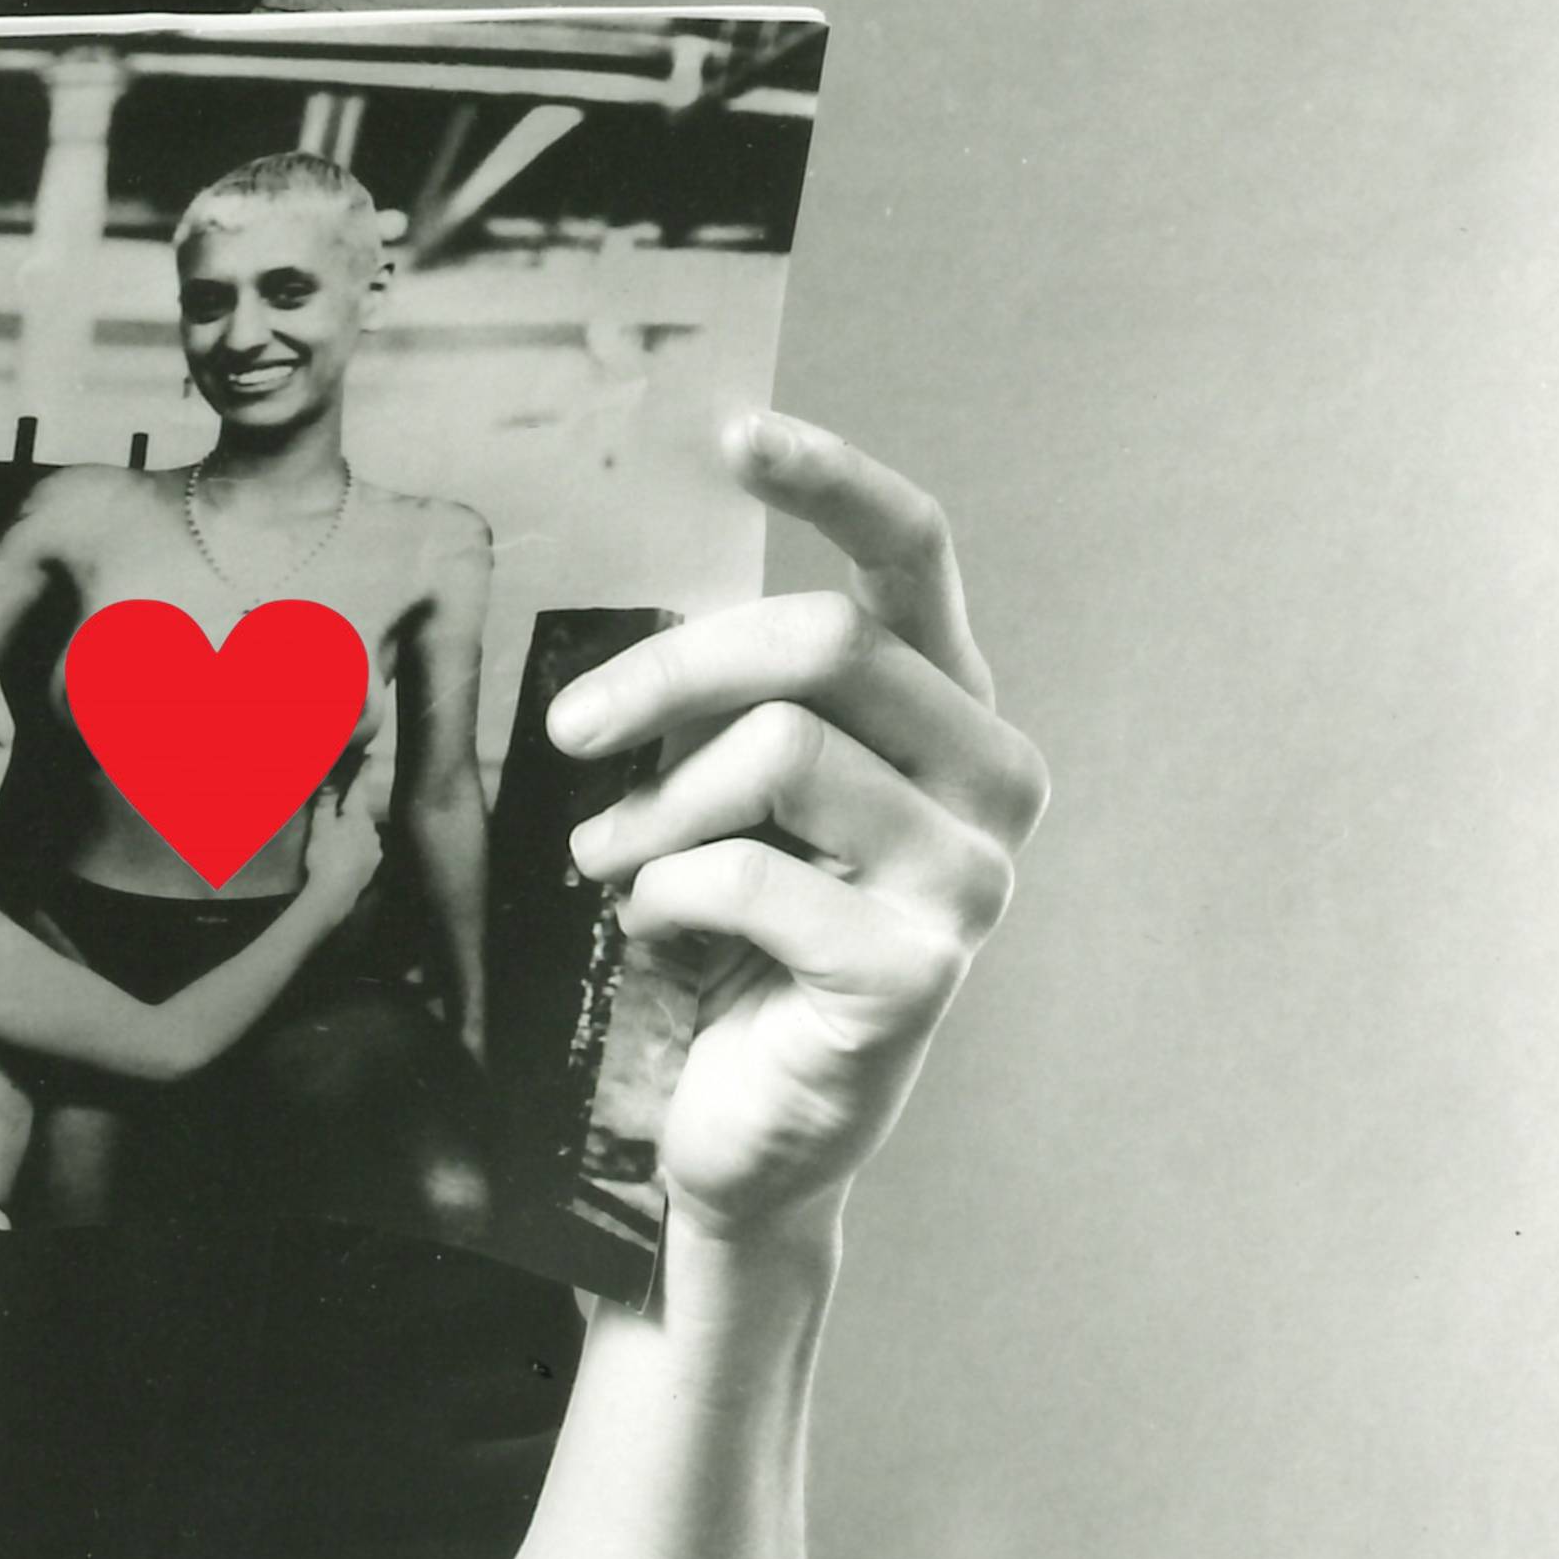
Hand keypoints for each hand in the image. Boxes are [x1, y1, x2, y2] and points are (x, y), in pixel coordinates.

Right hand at [302, 706, 395, 909]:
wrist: (334, 895)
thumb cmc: (325, 857)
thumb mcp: (320, 827)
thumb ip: (325, 803)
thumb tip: (329, 779)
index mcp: (358, 817)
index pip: (359, 789)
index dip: (362, 773)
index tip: (368, 757)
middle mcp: (372, 832)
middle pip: (360, 815)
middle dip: (350, 813)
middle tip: (334, 816)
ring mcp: (374, 851)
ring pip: (362, 835)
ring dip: (351, 835)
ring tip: (333, 844)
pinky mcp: (372, 868)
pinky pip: (363, 852)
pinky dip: (353, 852)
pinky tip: (341, 859)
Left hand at [549, 411, 1046, 1249]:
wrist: (755, 1126)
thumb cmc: (736, 934)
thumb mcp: (729, 789)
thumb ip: (727, 698)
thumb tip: (636, 624)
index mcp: (948, 706)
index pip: (915, 550)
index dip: (830, 477)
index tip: (733, 433)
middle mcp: (991, 777)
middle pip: (820, 642)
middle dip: (664, 674)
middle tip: (567, 731)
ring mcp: (971, 879)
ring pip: (781, 753)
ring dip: (654, 806)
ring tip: (611, 857)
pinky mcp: (917, 973)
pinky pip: (748, 877)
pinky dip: (665, 895)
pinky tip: (660, 933)